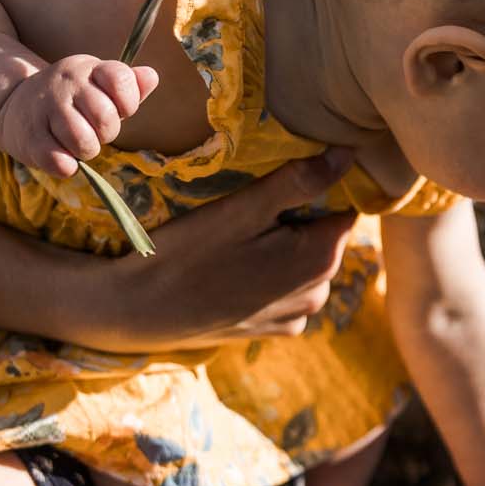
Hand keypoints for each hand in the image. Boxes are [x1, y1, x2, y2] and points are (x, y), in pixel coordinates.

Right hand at [0, 55, 158, 176]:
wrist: (14, 105)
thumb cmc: (71, 100)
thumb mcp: (99, 86)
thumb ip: (129, 85)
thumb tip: (151, 77)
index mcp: (87, 69)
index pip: (120, 79)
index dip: (127, 102)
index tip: (117, 108)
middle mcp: (65, 84)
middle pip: (105, 118)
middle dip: (106, 133)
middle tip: (93, 129)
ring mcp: (45, 109)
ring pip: (84, 142)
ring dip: (86, 151)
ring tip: (76, 142)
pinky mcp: (30, 138)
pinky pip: (60, 162)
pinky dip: (67, 166)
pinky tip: (61, 154)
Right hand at [75, 149, 358, 350]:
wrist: (135, 312)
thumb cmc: (186, 253)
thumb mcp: (242, 209)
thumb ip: (299, 182)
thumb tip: (349, 154)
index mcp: (320, 259)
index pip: (347, 207)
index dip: (323, 186)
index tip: (286, 175)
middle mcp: (318, 293)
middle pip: (325, 236)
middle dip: (300, 217)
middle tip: (251, 203)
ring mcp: (293, 317)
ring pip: (304, 264)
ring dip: (283, 246)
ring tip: (239, 234)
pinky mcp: (269, 330)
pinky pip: (285, 291)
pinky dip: (269, 274)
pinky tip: (233, 266)